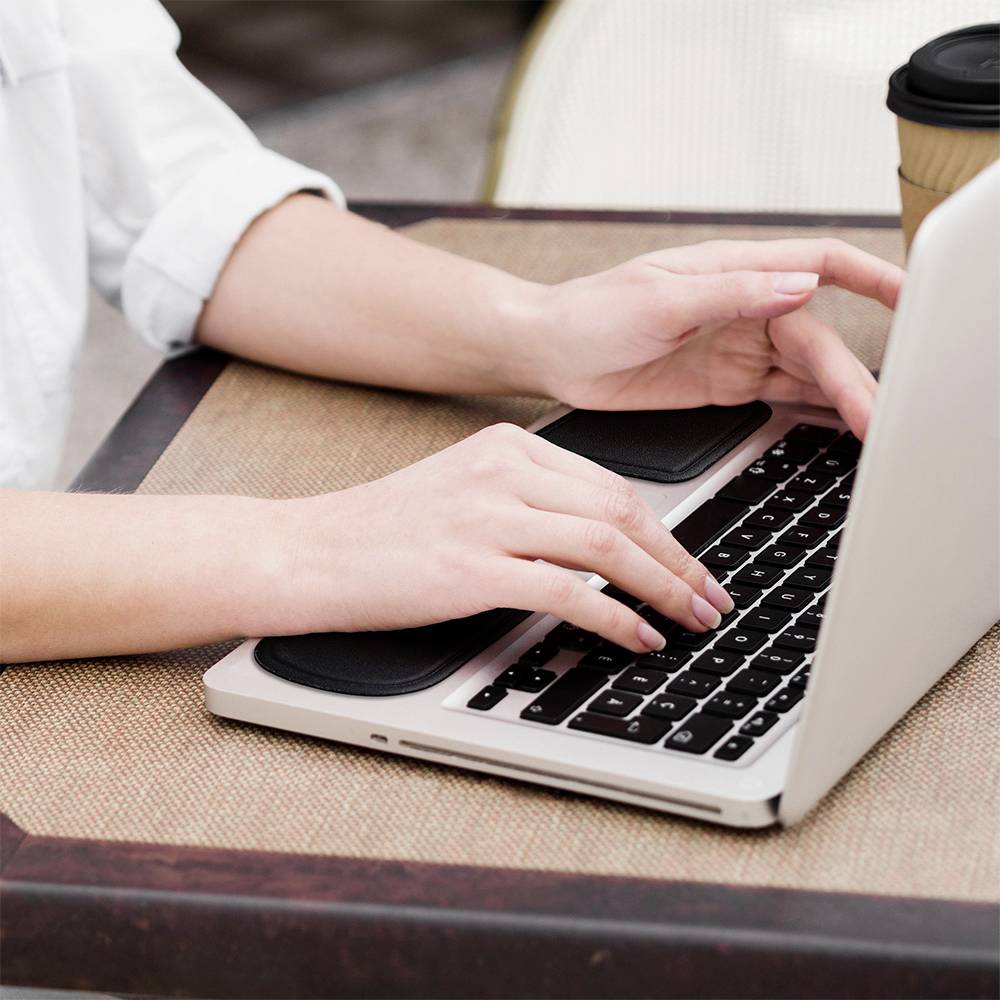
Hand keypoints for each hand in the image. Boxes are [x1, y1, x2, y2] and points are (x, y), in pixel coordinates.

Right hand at [262, 424, 733, 649]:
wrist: (309, 551)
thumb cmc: (381, 531)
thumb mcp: (462, 491)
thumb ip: (528, 503)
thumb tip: (600, 543)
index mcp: (505, 446)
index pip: (610, 484)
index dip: (664, 530)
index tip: (690, 564)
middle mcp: (502, 471)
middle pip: (621, 508)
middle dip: (678, 560)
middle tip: (710, 598)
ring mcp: (487, 516)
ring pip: (606, 544)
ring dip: (662, 587)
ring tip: (691, 620)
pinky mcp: (471, 566)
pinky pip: (567, 589)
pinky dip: (613, 615)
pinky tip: (637, 636)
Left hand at [529, 238, 903, 438]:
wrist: (551, 354)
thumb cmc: (591, 312)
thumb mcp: (659, 298)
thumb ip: (732, 294)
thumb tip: (799, 286)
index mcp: (734, 271)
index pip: (820, 263)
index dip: (872, 277)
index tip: (911, 298)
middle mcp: (745, 307)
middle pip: (819, 336)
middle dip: (852, 374)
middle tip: (877, 415)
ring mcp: (737, 347)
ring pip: (806, 370)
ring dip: (839, 396)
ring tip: (871, 428)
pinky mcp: (724, 382)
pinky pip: (781, 394)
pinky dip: (812, 408)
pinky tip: (838, 424)